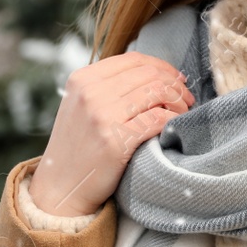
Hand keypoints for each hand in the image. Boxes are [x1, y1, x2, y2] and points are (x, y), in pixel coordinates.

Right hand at [29, 52, 193, 216]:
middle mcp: (91, 93)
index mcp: (82, 79)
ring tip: (183, 111)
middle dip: (174, 84)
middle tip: (186, 98)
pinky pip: (158, 119)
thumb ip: (106, 86)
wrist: (61, 186)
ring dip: (178, 101)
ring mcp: (102, 116)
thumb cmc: (77, 147)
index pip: (133, 60)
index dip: (161, 66)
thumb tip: (154, 74)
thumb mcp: (80, 106)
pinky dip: (173, 120)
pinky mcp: (116, 140)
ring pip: (157, 92)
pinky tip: (174, 126)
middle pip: (149, 74)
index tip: (176, 79)